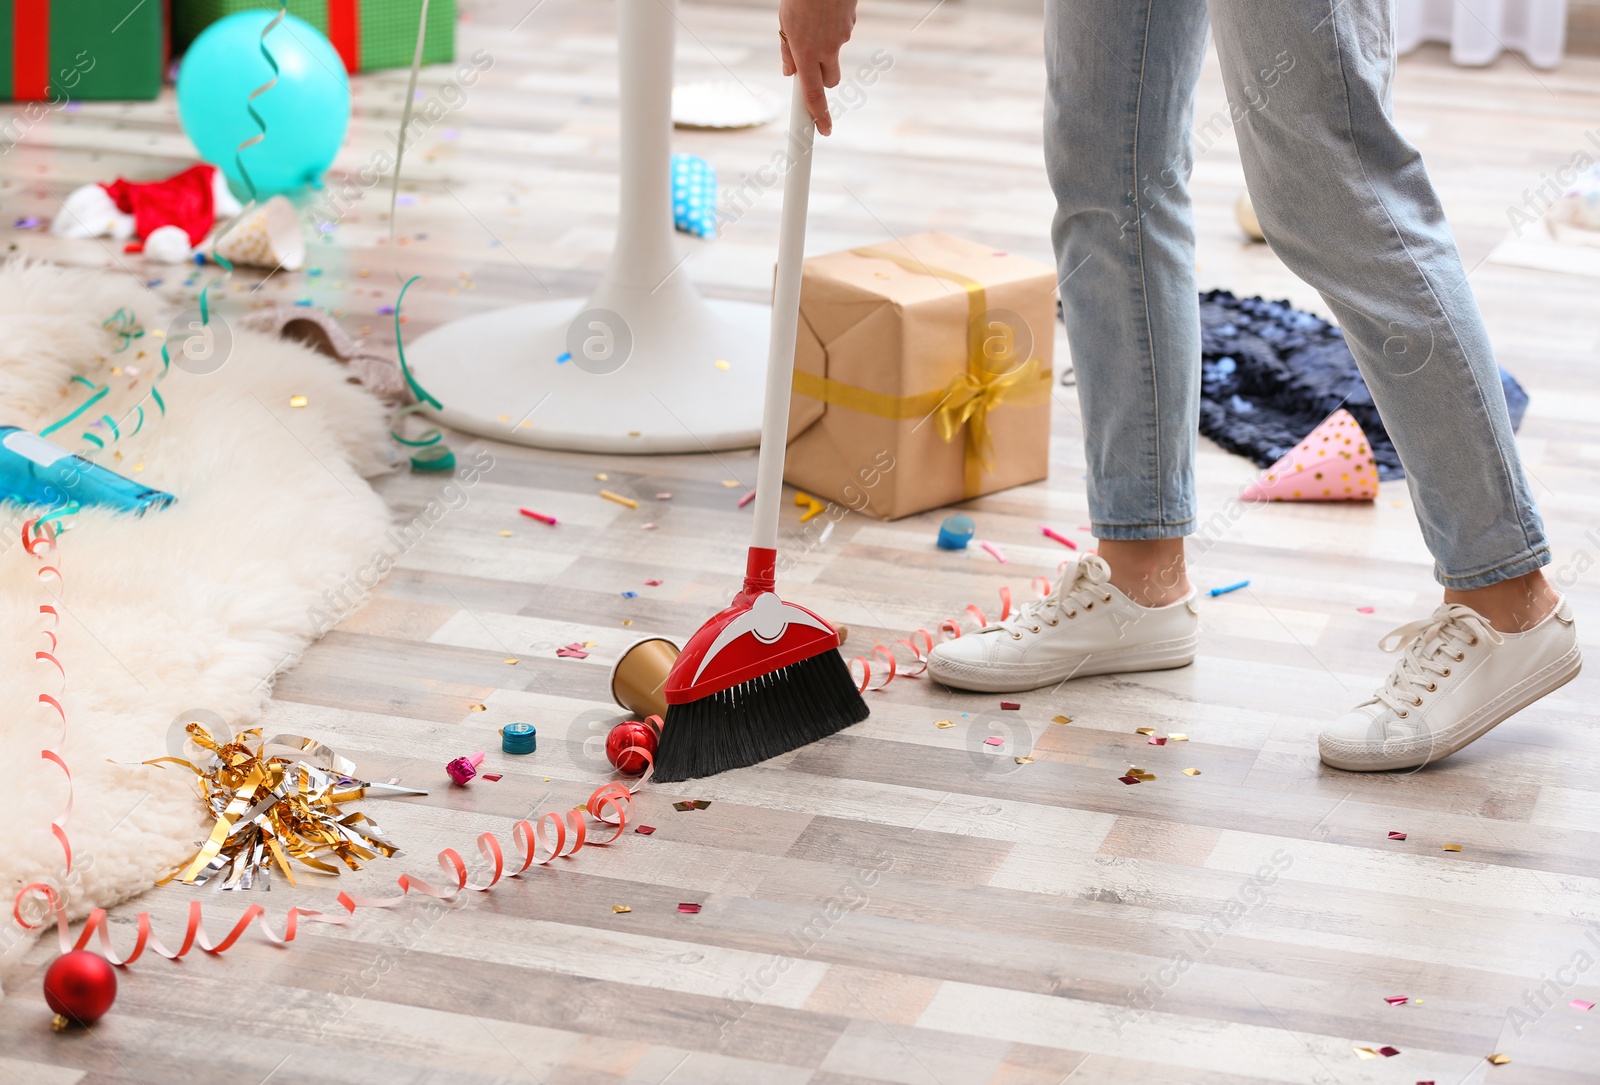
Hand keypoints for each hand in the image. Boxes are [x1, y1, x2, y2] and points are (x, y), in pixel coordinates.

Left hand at [779, 0, 855, 135]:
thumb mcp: (784, 24)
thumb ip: (787, 52)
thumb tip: (789, 72)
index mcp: (805, 53)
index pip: (813, 95)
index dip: (818, 116)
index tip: (823, 131)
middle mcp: (826, 50)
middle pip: (829, 81)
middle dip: (822, 77)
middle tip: (811, 61)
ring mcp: (841, 38)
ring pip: (835, 56)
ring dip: (826, 49)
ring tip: (814, 21)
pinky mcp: (850, 25)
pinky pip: (842, 35)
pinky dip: (833, 28)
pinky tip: (825, 12)